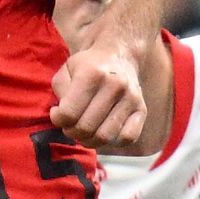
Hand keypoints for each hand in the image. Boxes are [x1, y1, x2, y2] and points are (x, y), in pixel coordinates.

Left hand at [51, 30, 167, 152]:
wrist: (118, 56)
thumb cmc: (87, 66)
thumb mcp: (66, 71)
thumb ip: (60, 93)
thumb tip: (63, 118)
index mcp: (92, 73)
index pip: (69, 113)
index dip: (58, 119)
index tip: (57, 114)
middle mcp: (115, 85)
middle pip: (86, 128)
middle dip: (72, 132)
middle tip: (70, 126)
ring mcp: (131, 98)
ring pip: (105, 136)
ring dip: (89, 140)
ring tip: (85, 132)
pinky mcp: (142, 109)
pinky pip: (128, 138)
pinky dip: (113, 142)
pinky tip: (104, 131)